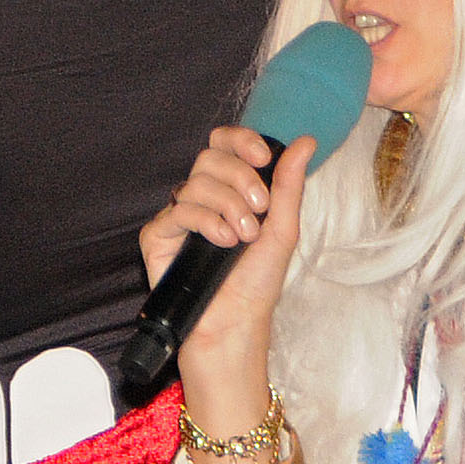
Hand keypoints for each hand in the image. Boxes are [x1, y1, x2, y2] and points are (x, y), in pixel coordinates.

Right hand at [139, 127, 314, 352]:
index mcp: (229, 190)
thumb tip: (306, 142)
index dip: (240, 141)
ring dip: (228, 206)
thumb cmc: (257, 282)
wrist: (236, 322)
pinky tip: (224, 241)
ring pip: (196, 183)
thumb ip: (289, 184)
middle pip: (210, 157)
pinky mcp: (158, 236)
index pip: (224, 144)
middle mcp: (201, 199)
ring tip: (244, 236)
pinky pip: (178, 211)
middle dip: (240, 178)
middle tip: (260, 209)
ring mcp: (178, 217)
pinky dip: (206, 222)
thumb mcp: (283, 228)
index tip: (262, 158)